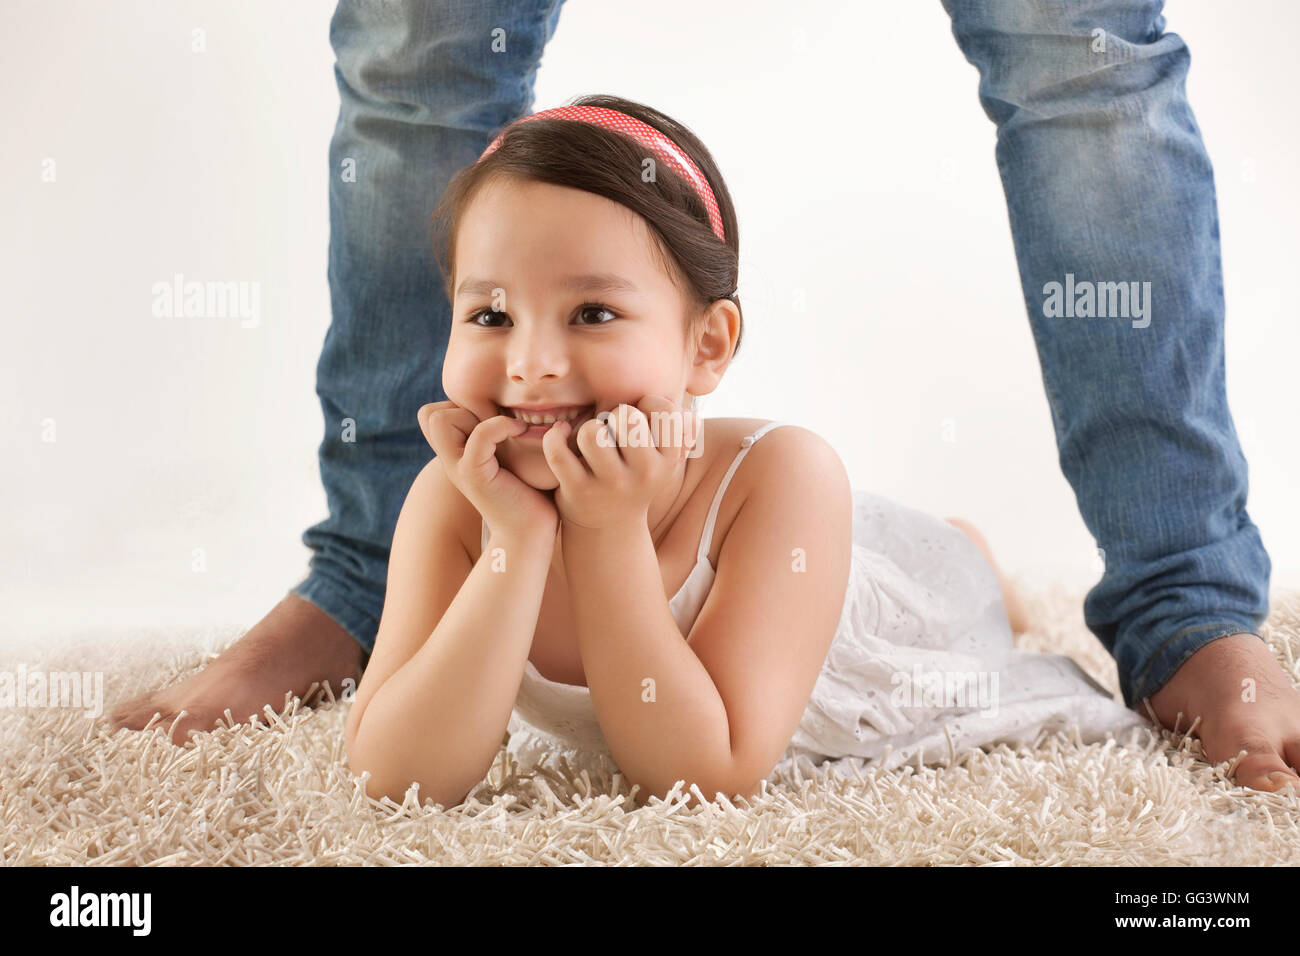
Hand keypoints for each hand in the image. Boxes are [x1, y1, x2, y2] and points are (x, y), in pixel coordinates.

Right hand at [417, 401, 557, 542]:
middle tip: (498, 421)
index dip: (460, 406)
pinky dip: (500, 426)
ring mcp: (458, 468)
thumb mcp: (512, 458)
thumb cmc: (530, 496)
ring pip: (439, 420)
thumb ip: (501, 436)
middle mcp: (451, 461)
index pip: (432, 414)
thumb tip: (515, 406)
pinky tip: (521, 432)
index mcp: (457, 455)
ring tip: (508, 427)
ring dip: (476, 415)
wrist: (531, 535)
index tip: (495, 416)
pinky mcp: (474, 476)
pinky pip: (478, 435)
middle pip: (429, 414)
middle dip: (463, 407)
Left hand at [541, 394, 695, 531]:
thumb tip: (689, 418)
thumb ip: (680, 430)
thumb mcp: (664, 459)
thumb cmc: (636, 477)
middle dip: (616, 415)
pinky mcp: (578, 491)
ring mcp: (610, 485)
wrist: (609, 527)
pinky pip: (558, 451)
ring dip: (589, 429)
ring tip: (592, 440)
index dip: (647, 404)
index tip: (641, 419)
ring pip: (592, 432)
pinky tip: (561, 433)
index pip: (662, 409)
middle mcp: (644, 475)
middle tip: (615, 431)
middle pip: (627, 416)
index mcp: (669, 461)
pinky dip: (555, 436)